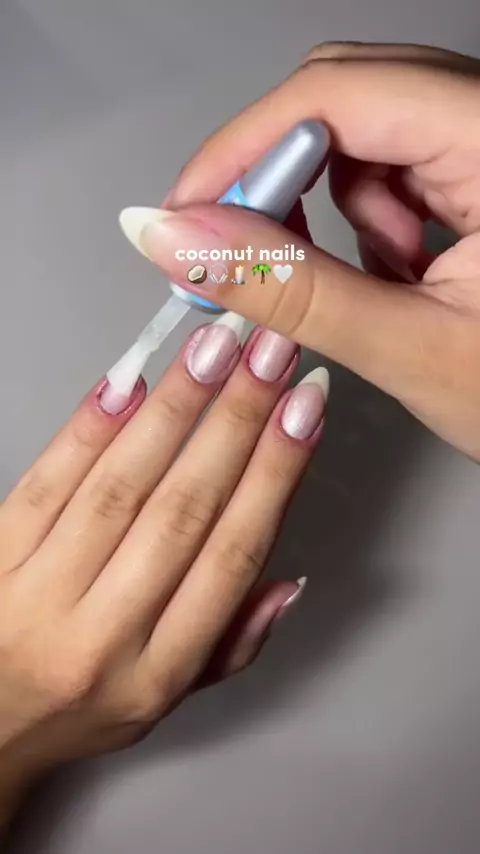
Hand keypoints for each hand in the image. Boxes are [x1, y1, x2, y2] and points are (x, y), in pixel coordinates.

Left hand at [0, 315, 326, 828]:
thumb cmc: (82, 704)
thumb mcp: (166, 699)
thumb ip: (232, 644)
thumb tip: (289, 579)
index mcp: (157, 671)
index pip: (231, 557)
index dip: (274, 476)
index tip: (305, 410)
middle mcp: (101, 636)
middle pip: (183, 511)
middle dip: (236, 422)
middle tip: (271, 353)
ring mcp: (38, 595)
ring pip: (120, 489)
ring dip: (174, 410)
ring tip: (214, 347)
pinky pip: (44, 486)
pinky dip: (89, 431)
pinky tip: (128, 381)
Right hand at [119, 43, 479, 459]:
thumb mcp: (411, 349)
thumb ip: (291, 293)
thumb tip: (180, 240)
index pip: (341, 94)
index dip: (246, 148)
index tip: (189, 214)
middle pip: (350, 96)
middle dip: (286, 180)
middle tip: (250, 253)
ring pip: (369, 132)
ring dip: (341, 209)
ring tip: (380, 285)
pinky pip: (399, 164)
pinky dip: (374, 221)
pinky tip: (404, 274)